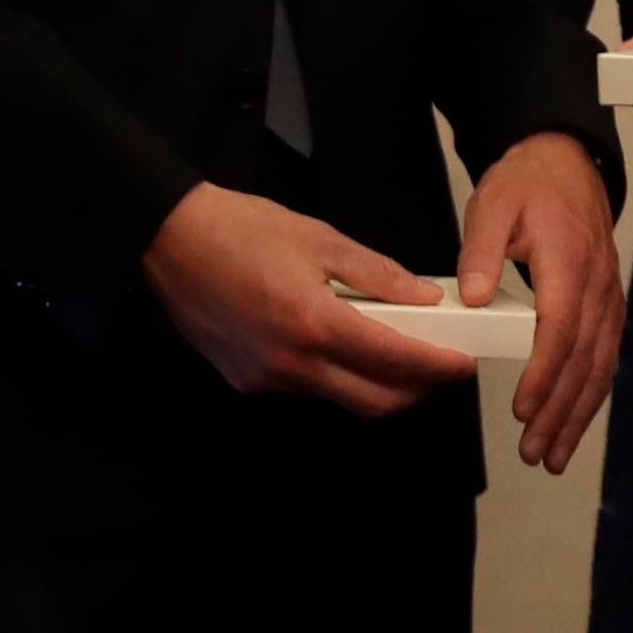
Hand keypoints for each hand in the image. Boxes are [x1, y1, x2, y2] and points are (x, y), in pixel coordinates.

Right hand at [141, 181, 478, 415]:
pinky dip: (336, 373)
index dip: (437, 366)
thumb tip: (426, 299)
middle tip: (438, 362)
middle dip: (415, 387)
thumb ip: (380, 276)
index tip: (463, 363)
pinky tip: (344, 342)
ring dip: (375, 381)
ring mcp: (264, 379)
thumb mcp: (323, 240)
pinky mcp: (245, 381)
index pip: (394, 361)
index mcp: (313, 324)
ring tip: (395, 344)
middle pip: (373, 401)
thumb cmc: (244, 230)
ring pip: (340, 397)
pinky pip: (307, 388)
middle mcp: (289, 364)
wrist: (169, 241)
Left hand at [461, 130, 622, 473]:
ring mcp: (609, 294)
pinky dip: (593, 392)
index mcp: (569, 261)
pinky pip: (607, 354)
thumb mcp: (494, 203)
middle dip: (561, 411)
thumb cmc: (528, 183)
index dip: (544, 373)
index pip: (561, 328)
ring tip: (554, 455)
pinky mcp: (608, 301)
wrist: (567, 160)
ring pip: (602, 364)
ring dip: (580, 413)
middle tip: (535, 452)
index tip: (523, 409)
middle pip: (585, 359)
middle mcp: (598, 283)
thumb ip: (482, 248)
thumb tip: (473, 295)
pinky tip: (576, 419)